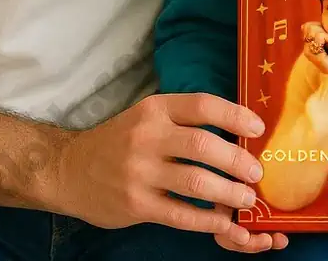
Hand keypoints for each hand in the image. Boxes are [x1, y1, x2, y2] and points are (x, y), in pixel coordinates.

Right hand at [50, 92, 287, 251]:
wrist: (69, 169)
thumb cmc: (122, 140)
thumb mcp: (149, 117)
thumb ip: (184, 121)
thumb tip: (238, 130)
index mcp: (156, 109)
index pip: (203, 106)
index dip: (235, 116)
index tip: (259, 128)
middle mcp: (147, 137)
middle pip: (202, 145)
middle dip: (236, 159)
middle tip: (257, 172)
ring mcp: (139, 173)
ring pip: (194, 182)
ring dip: (227, 192)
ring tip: (247, 199)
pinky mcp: (135, 205)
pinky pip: (179, 214)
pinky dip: (206, 220)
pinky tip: (223, 221)